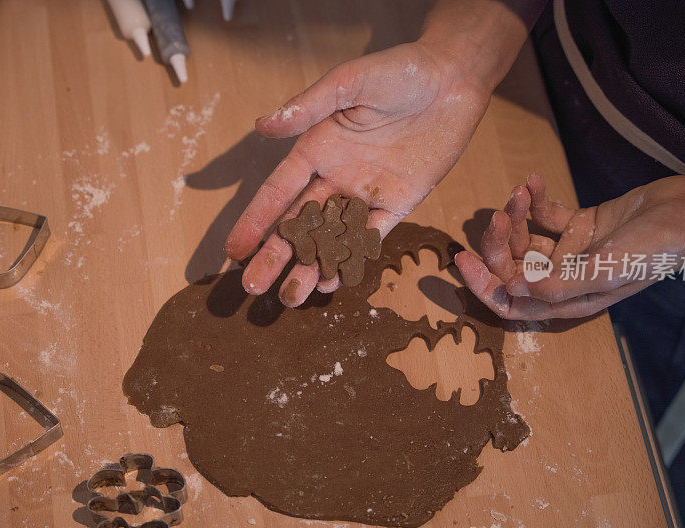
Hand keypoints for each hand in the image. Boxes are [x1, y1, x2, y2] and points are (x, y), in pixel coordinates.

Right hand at [224, 40, 489, 304]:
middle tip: (252, 287)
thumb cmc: (398, 72)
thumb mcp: (349, 82)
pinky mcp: (398, 202)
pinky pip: (371, 235)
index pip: (278, 192)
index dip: (255, 221)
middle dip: (276, 256)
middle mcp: (336, 175)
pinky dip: (352, 258)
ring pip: (333, 237)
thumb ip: (308, 107)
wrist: (451, 79)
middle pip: (299, 223)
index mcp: (317, 148)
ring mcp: (366, 192)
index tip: (233, 250)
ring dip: (312, 266)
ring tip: (292, 298)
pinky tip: (332, 281)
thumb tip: (262, 125)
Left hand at [455, 174, 684, 319]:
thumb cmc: (651, 249)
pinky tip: (534, 180)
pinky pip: (546, 215)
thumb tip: (511, 290)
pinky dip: (535, 200)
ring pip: (526, 238)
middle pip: (513, 266)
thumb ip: (557, 285)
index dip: (483, 286)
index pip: (511, 302)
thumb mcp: (603, 271)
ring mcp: (570, 251)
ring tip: (521, 192)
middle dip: (500, 242)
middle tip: (497, 215)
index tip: (463, 259)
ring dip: (517, 215)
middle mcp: (563, 279)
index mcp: (566, 300)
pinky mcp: (580, 224)